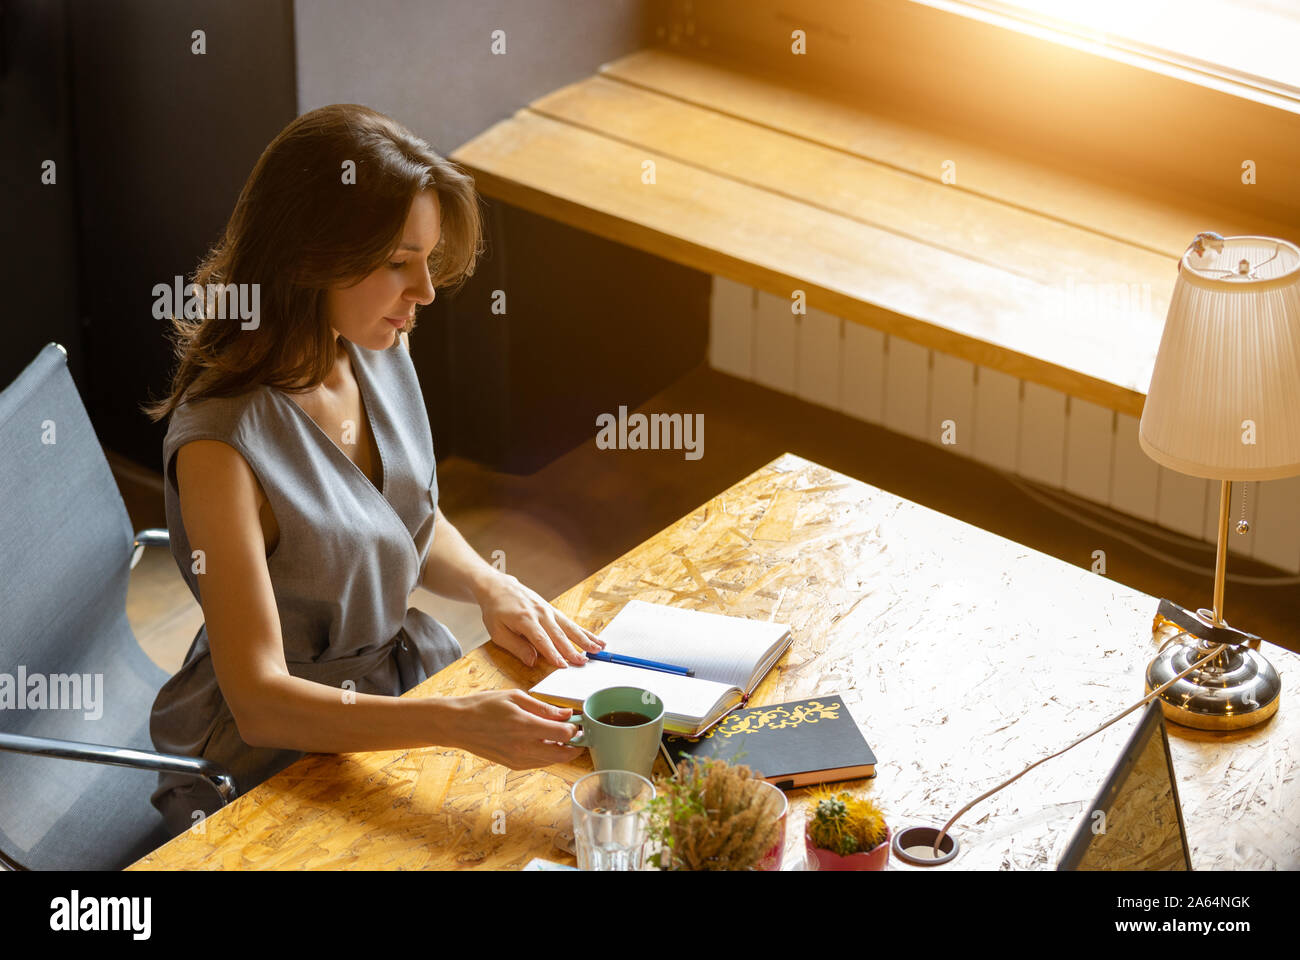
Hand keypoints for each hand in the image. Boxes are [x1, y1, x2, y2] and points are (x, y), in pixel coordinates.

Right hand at [443, 690, 582, 768]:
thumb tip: (566, 714)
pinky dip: (547, 755)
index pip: (563, 734)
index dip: (575, 729)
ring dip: (562, 751)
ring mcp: (517, 759)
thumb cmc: (483, 706)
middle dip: (575, 745)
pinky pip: (539, 764)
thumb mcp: (515, 697)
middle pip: (563, 755)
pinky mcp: (513, 765)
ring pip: (552, 761)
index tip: (577, 722)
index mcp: (525, 726)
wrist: (457, 724)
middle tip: (577, 734)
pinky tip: (545, 742)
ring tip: (560, 736)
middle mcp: (523, 748)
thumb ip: (543, 708)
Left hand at [476, 571, 603, 668]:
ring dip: (584, 639)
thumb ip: (516, 647)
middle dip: (572, 649)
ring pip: (569, 627)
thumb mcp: (498, 632)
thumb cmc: (496, 611)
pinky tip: (596, 639)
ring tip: (598, 649)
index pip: (541, 640)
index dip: (553, 654)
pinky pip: (570, 622)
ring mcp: (549, 610)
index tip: (563, 665)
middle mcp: (540, 613)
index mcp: (525, 619)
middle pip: (559, 634)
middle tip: (583, 662)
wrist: (499, 587)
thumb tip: (532, 661)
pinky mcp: (553, 610)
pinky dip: (584, 631)